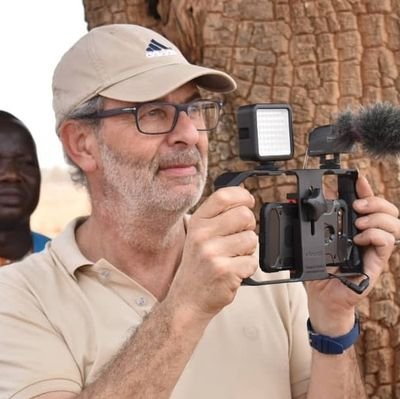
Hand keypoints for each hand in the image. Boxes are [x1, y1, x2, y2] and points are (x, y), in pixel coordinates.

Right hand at [166, 186, 257, 321]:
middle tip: (239, 238)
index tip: (248, 201)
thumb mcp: (199, 236)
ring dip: (248, 250)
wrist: (187, 300)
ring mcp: (212, 253)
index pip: (223, 196)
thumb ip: (217, 218)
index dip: (242, 196)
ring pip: (252, 239)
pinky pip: (252, 261)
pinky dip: (247, 268)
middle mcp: (202, 235)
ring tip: (233, 258)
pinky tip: (233, 271)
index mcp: (197, 223)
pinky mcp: (225, 271)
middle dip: (249, 226)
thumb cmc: (198, 267)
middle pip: (244, 215)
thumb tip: (244, 201)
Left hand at [306, 175, 399, 335]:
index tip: (358, 178)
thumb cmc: (319, 271)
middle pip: (387, 209)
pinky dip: (375, 235)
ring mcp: (374, 249)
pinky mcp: (376, 262)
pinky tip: (359, 238)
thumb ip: (312, 222)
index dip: (365, 189)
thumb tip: (304, 200)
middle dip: (374, 201)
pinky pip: (388, 242)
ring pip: (393, 223)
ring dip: (377, 217)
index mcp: (354, 228)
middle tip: (356, 205)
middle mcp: (368, 236)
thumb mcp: (313, 242)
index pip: (367, 203)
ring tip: (358, 222)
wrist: (322, 297)